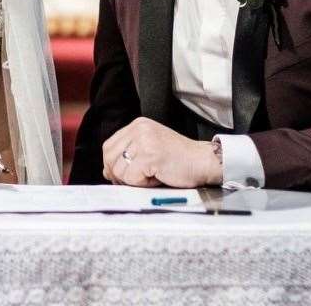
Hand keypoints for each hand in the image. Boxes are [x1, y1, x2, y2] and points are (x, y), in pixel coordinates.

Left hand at [102, 117, 221, 187]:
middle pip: (110, 158)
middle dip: (120, 175)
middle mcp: (139, 129)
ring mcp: (144, 140)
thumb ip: (129, 155)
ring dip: (135, 180)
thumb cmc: (179, 159)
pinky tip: (158, 177)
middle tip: (140, 179)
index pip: (109, 147)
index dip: (113, 165)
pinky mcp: (150, 155)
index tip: (125, 175)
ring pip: (119, 170)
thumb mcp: (150, 149)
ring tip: (153, 175)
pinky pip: (131, 178)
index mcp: (137, 125)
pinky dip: (144, 184)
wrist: (203, 161)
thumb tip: (106, 171)